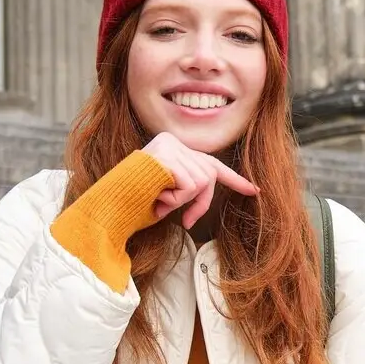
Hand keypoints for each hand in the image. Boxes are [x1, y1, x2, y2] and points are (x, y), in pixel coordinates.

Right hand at [142, 132, 258, 228]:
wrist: (110, 204)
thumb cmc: (134, 203)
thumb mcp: (168, 194)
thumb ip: (188, 187)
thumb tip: (209, 186)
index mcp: (173, 149)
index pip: (210, 163)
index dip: (235, 180)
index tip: (254, 190)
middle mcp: (173, 142)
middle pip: (209, 176)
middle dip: (201, 203)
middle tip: (185, 221)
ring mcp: (170, 147)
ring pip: (201, 182)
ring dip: (182, 202)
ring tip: (159, 201)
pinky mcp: (167, 157)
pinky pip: (189, 186)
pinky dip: (176, 200)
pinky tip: (157, 197)